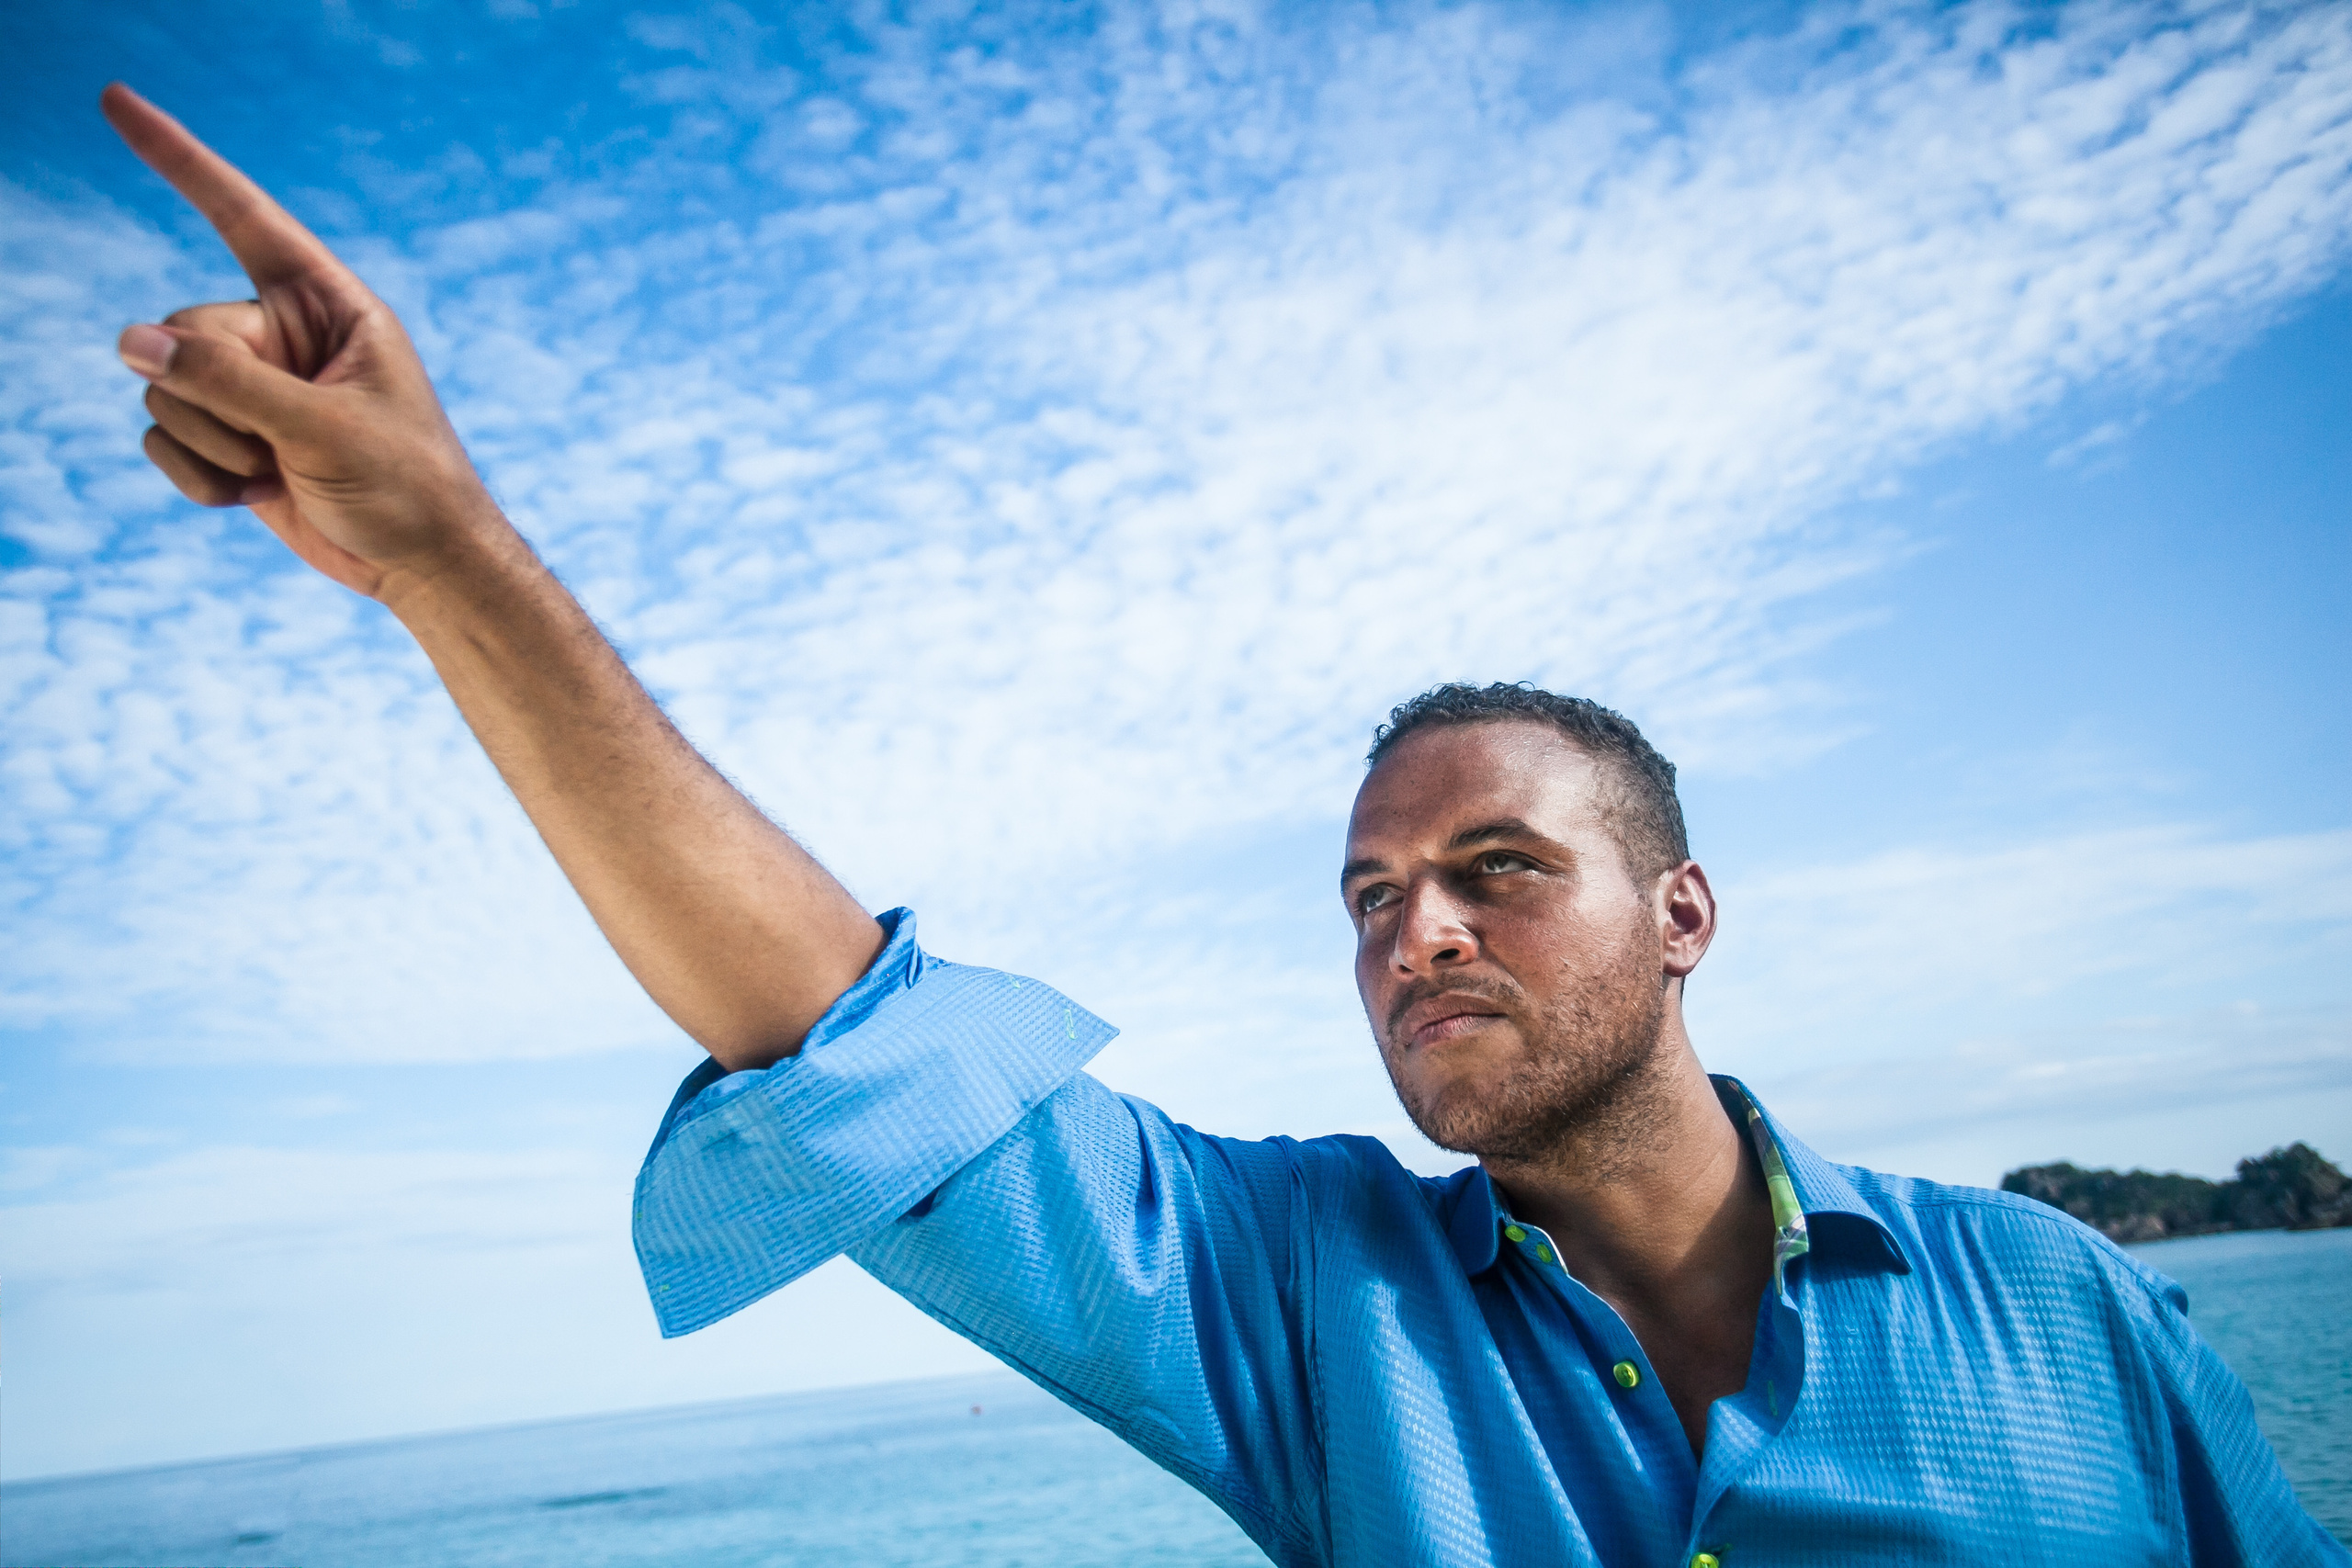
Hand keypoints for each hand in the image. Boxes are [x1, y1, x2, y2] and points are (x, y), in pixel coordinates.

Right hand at [103, 83, 507, 602]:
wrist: (422, 568)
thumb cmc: (407, 488)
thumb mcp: (324, 428)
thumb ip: (228, 382)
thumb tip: (131, 340)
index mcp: (328, 305)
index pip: (243, 216)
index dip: (179, 160)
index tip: (116, 101)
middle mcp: (284, 334)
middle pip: (180, 330)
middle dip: (211, 397)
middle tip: (278, 444)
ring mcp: (254, 385)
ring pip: (163, 387)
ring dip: (210, 445)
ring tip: (279, 470)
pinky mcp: (232, 435)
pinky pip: (163, 436)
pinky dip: (197, 477)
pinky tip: (255, 495)